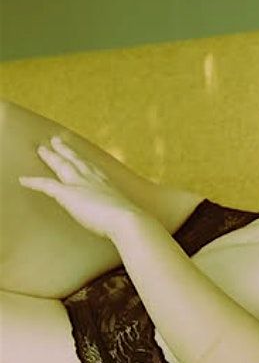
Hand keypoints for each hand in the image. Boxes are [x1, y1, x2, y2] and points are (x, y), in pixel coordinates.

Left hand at [19, 135, 146, 238]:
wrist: (128, 220)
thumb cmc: (131, 222)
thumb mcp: (127, 214)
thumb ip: (123, 213)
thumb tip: (133, 222)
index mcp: (107, 184)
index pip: (93, 169)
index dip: (85, 161)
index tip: (80, 155)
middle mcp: (94, 180)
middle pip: (77, 161)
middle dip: (66, 150)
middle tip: (57, 140)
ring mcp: (81, 184)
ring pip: (62, 165)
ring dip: (51, 156)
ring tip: (42, 148)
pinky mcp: (68, 193)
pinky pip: (46, 185)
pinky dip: (33, 182)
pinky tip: (22, 180)